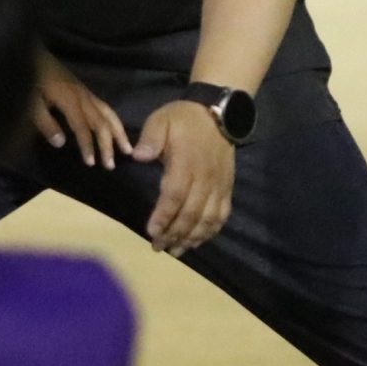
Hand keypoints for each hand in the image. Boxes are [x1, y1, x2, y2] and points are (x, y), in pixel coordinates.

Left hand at [32, 53, 129, 169]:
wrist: (29, 53)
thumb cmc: (29, 79)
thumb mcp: (31, 102)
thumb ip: (45, 122)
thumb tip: (62, 143)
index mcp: (70, 99)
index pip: (83, 127)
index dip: (88, 146)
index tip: (91, 164)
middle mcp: (83, 96)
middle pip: (100, 121)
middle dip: (107, 144)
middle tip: (111, 165)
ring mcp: (85, 91)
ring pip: (107, 112)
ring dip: (117, 132)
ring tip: (127, 149)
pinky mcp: (83, 89)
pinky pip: (104, 106)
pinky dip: (113, 120)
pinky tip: (115, 130)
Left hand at [132, 98, 234, 256]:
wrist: (219, 114)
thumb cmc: (184, 119)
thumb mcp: (162, 120)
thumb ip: (151, 138)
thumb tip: (139, 156)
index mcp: (186, 163)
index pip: (175, 195)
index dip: (164, 216)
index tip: (151, 231)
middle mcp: (205, 178)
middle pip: (191, 213)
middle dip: (174, 234)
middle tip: (157, 247)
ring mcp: (219, 185)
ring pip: (208, 219)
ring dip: (192, 238)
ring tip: (176, 251)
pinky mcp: (227, 188)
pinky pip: (222, 215)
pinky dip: (210, 232)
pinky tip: (198, 242)